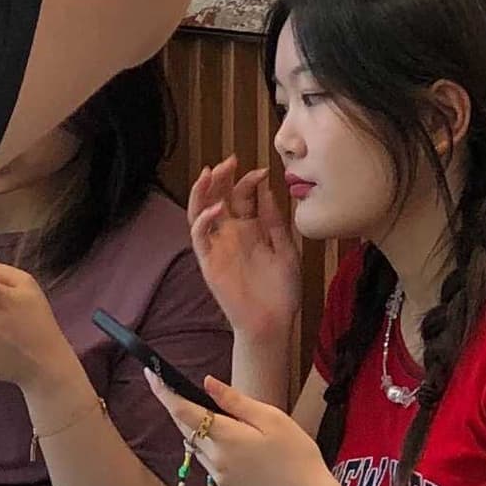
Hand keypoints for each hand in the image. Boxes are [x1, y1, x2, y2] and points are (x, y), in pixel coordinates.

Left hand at [155, 369, 335, 485]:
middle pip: (185, 429)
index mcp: (226, 437)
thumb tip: (207, 383)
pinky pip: (210, 463)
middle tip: (175, 387)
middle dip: (178, 408)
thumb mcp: (271, 418)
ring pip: (196, 447)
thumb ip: (235, 401)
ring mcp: (220, 479)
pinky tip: (229, 442)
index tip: (151, 374)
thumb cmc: (296, 456)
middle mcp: (216, 460)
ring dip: (195, 429)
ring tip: (207, 413)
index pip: (183, 411)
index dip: (164, 392)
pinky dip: (211, 448)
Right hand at [185, 157, 302, 348]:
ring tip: (211, 173)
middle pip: (218, 196)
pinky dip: (203, 219)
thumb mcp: (286, 250)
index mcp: (251, 228)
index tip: (262, 170)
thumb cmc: (281, 291)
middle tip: (230, 161)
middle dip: (222, 176)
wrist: (273, 324)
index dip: (249, 180)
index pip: (243, 195)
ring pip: (201, 210)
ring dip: (203, 190)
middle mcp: (232, 233)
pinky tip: (216, 207)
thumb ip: (274, 221)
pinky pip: (199, 236)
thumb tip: (266, 190)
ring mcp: (218, 246)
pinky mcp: (209, 262)